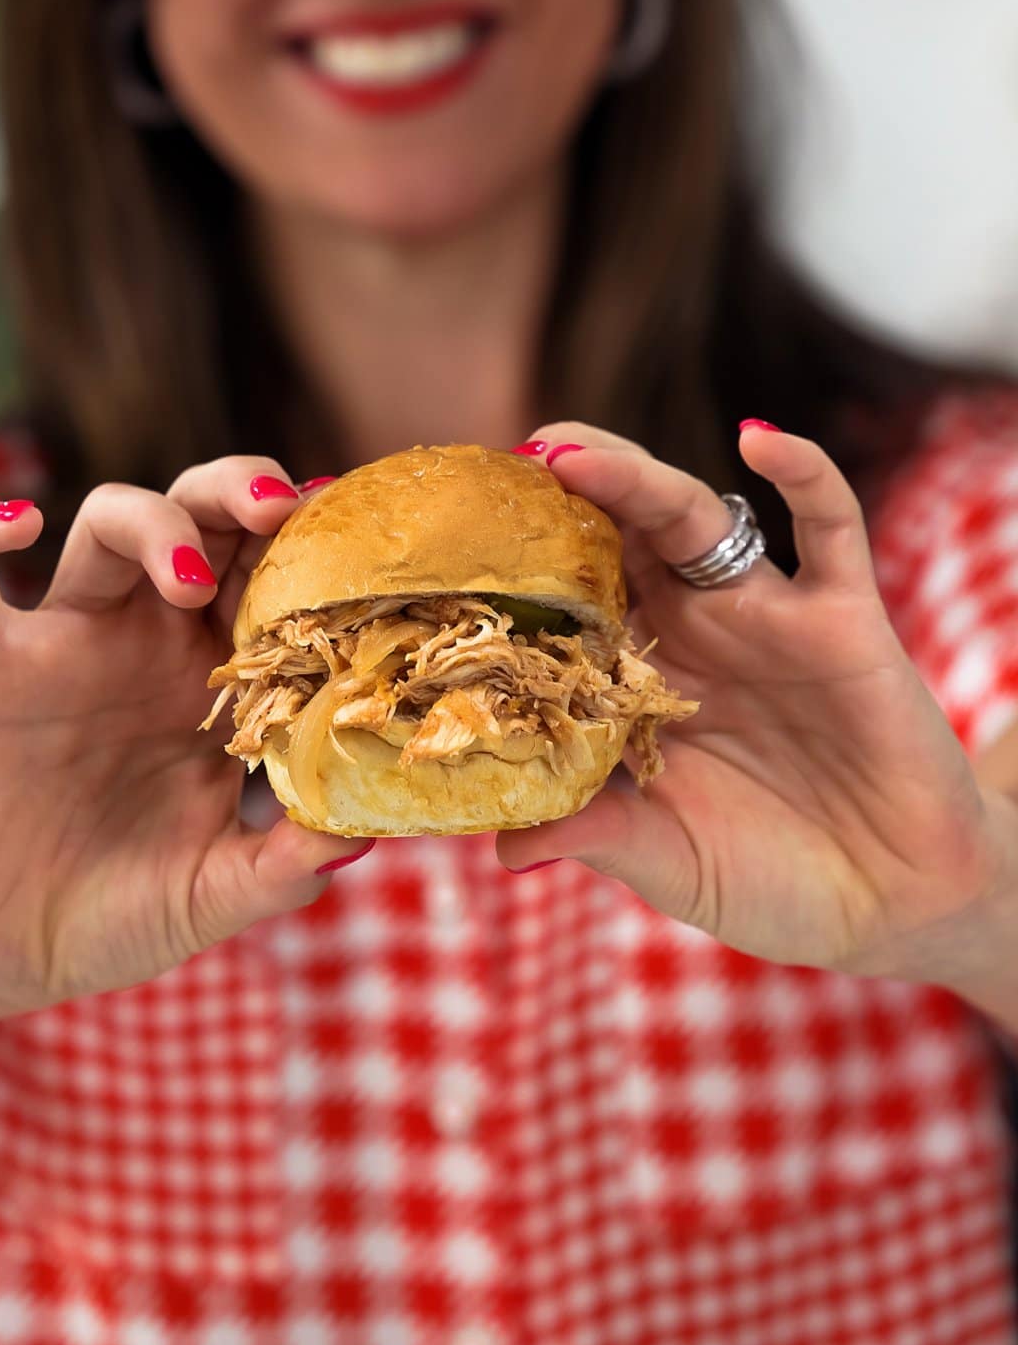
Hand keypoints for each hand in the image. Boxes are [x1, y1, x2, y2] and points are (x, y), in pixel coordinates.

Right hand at [0, 460, 349, 1020]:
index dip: (309, 546)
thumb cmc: (117, 914)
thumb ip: (282, 866)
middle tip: (282, 509)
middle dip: (241, 492)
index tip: (356, 536)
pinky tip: (14, 520)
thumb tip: (360, 837)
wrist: (3, 956)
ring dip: (153, 522)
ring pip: (104, 524)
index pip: (271, 578)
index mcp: (215, 680)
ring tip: (188, 578)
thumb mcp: (214, 894)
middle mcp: (147, 642)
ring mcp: (64, 646)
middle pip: (200, 520)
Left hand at [497, 422, 1008, 985]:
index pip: (564, 607)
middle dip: (560, 498)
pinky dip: (804, 472)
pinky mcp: (844, 616)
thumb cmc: (771, 880)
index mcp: (636, 683)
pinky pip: (831, 526)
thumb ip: (598, 836)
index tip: (449, 546)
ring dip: (634, 476)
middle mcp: (689, 632)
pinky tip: (760, 439)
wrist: (894, 906)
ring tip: (571, 453)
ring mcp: (763, 615)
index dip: (514, 574)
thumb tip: (503, 847)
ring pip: (693, 517)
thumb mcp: (669, 861)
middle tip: (504, 467)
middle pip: (613, 539)